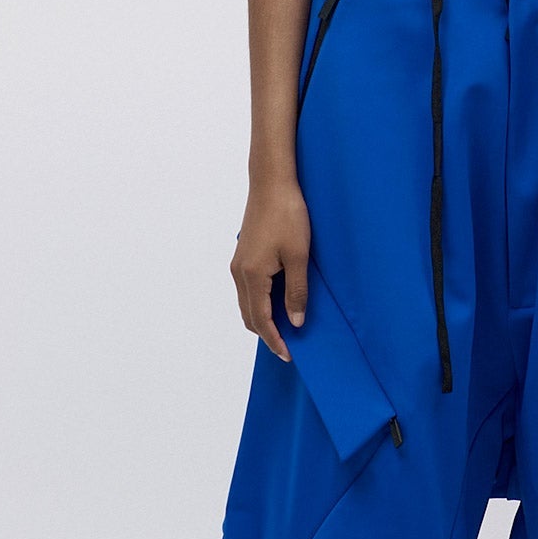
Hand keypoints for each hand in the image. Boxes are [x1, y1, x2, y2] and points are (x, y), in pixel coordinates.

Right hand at [231, 177, 311, 360]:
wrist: (271, 183)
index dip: (275, 340)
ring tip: (285, 327)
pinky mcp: (243, 255)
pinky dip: (259, 303)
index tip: (289, 355)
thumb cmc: (287, 215)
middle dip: (267, 334)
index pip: (261, 320)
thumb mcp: (298, 256)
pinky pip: (248, 289)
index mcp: (252, 276)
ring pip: (246, 303)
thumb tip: (295, 322)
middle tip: (288, 346)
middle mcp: (239, 273)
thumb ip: (296, 291)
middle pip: (249, 316)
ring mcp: (238, 264)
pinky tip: (277, 301)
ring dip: (262, 318)